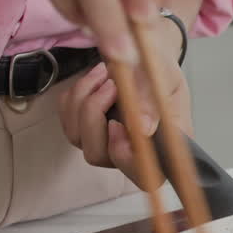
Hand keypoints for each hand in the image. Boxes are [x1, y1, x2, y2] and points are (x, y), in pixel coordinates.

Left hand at [58, 40, 192, 188]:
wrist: (145, 56)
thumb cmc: (162, 71)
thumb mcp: (165, 79)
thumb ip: (153, 100)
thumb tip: (142, 128)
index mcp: (161, 149)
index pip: (143, 176)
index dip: (125, 158)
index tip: (118, 124)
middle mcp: (129, 153)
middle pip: (98, 156)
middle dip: (94, 116)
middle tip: (111, 83)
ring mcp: (104, 143)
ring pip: (77, 137)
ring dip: (84, 98)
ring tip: (105, 71)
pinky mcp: (84, 130)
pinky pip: (66, 119)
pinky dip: (76, 94)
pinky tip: (97, 77)